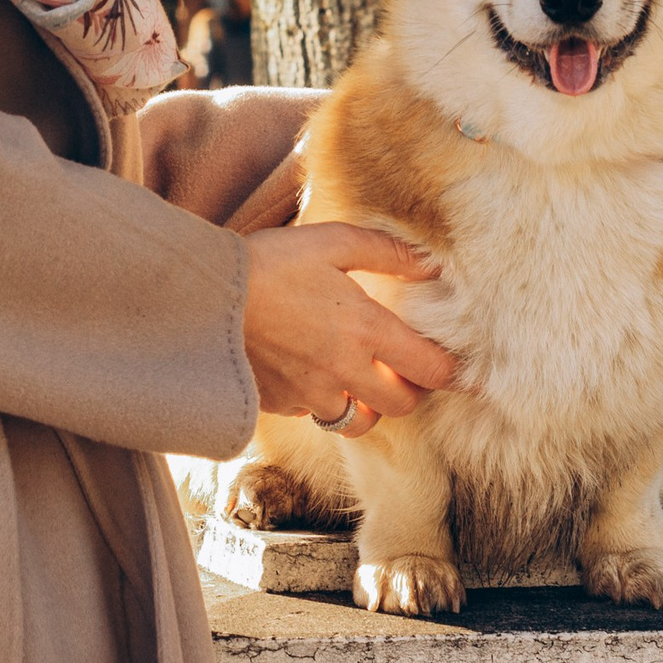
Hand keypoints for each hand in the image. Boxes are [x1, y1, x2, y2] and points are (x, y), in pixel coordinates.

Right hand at [242, 222, 459, 439]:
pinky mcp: (281, 405)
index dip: (451, 373)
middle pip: (401, 405)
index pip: (430, 369)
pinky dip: (322, 401)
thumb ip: (387, 252)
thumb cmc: (270, 261)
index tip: (459, 371)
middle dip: (409, 390)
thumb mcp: (332, 241)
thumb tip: (432, 265)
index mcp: (366, 328)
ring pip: (360, 421)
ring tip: (358, 378)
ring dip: (368, 406)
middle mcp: (345, 370)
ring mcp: (312, 393)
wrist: (203, 296)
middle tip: (403, 368)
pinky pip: (316, 415)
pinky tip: (311, 373)